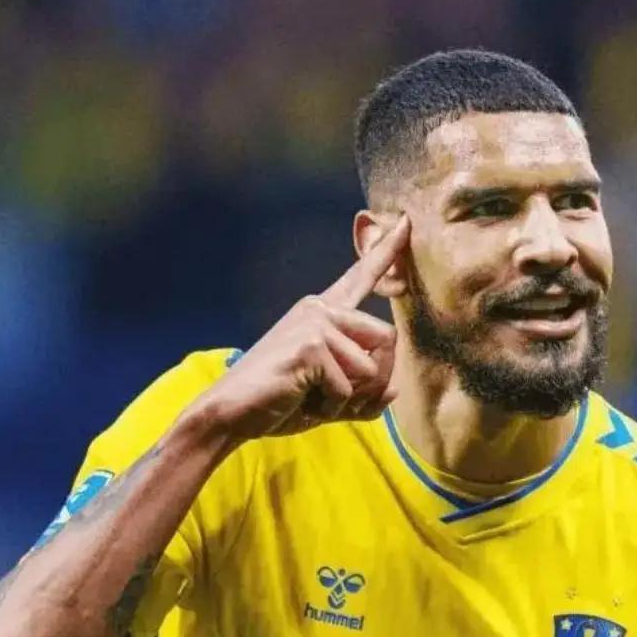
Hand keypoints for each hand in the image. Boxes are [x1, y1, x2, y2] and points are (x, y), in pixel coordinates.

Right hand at [197, 215, 409, 442]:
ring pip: (373, 368)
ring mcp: (315, 322)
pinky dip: (331, 407)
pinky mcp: (311, 344)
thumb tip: (394, 390)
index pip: (359, 277)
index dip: (385, 251)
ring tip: (314, 398)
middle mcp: (320, 309)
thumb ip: (364, 394)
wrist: (230, 414)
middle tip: (339, 399)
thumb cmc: (277, 403)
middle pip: (388, 337)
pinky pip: (349, 388)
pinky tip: (302, 401)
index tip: (406, 222)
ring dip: (351, 398)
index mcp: (323, 313)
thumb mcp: (330, 399)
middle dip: (376, 380)